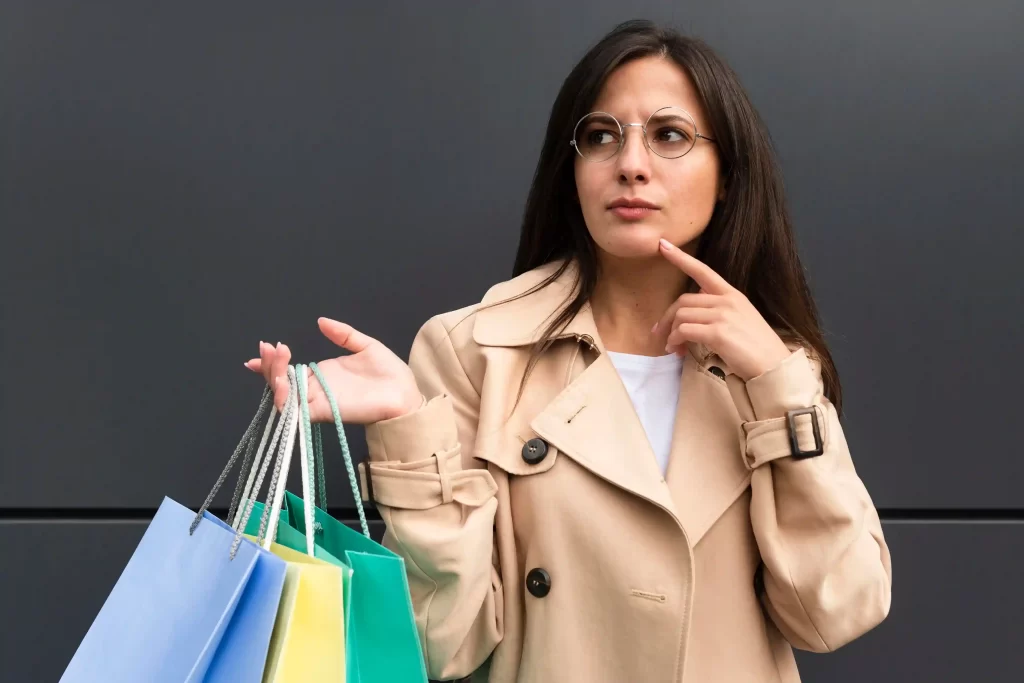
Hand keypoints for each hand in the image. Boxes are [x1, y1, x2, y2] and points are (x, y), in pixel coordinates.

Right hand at [243, 318, 422, 423]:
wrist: (405, 394)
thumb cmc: (389, 374)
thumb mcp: (365, 345)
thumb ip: (343, 334)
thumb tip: (321, 321)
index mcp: (322, 375)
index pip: (289, 370)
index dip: (272, 362)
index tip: (262, 348)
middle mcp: (316, 389)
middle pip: (281, 382)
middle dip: (270, 365)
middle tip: (271, 347)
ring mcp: (319, 402)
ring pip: (284, 396)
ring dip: (274, 378)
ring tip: (278, 357)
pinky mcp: (325, 412)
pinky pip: (297, 412)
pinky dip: (285, 399)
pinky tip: (283, 382)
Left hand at [652, 239, 791, 380]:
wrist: (774, 367)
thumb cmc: (756, 348)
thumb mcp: (740, 319)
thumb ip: (719, 308)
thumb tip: (695, 303)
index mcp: (732, 295)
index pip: (703, 271)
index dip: (681, 258)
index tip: (663, 245)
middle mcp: (727, 301)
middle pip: (683, 301)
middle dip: (667, 318)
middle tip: (660, 334)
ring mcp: (723, 315)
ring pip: (681, 316)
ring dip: (671, 334)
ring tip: (673, 348)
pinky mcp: (718, 332)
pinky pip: (684, 331)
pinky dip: (675, 341)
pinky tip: (677, 350)